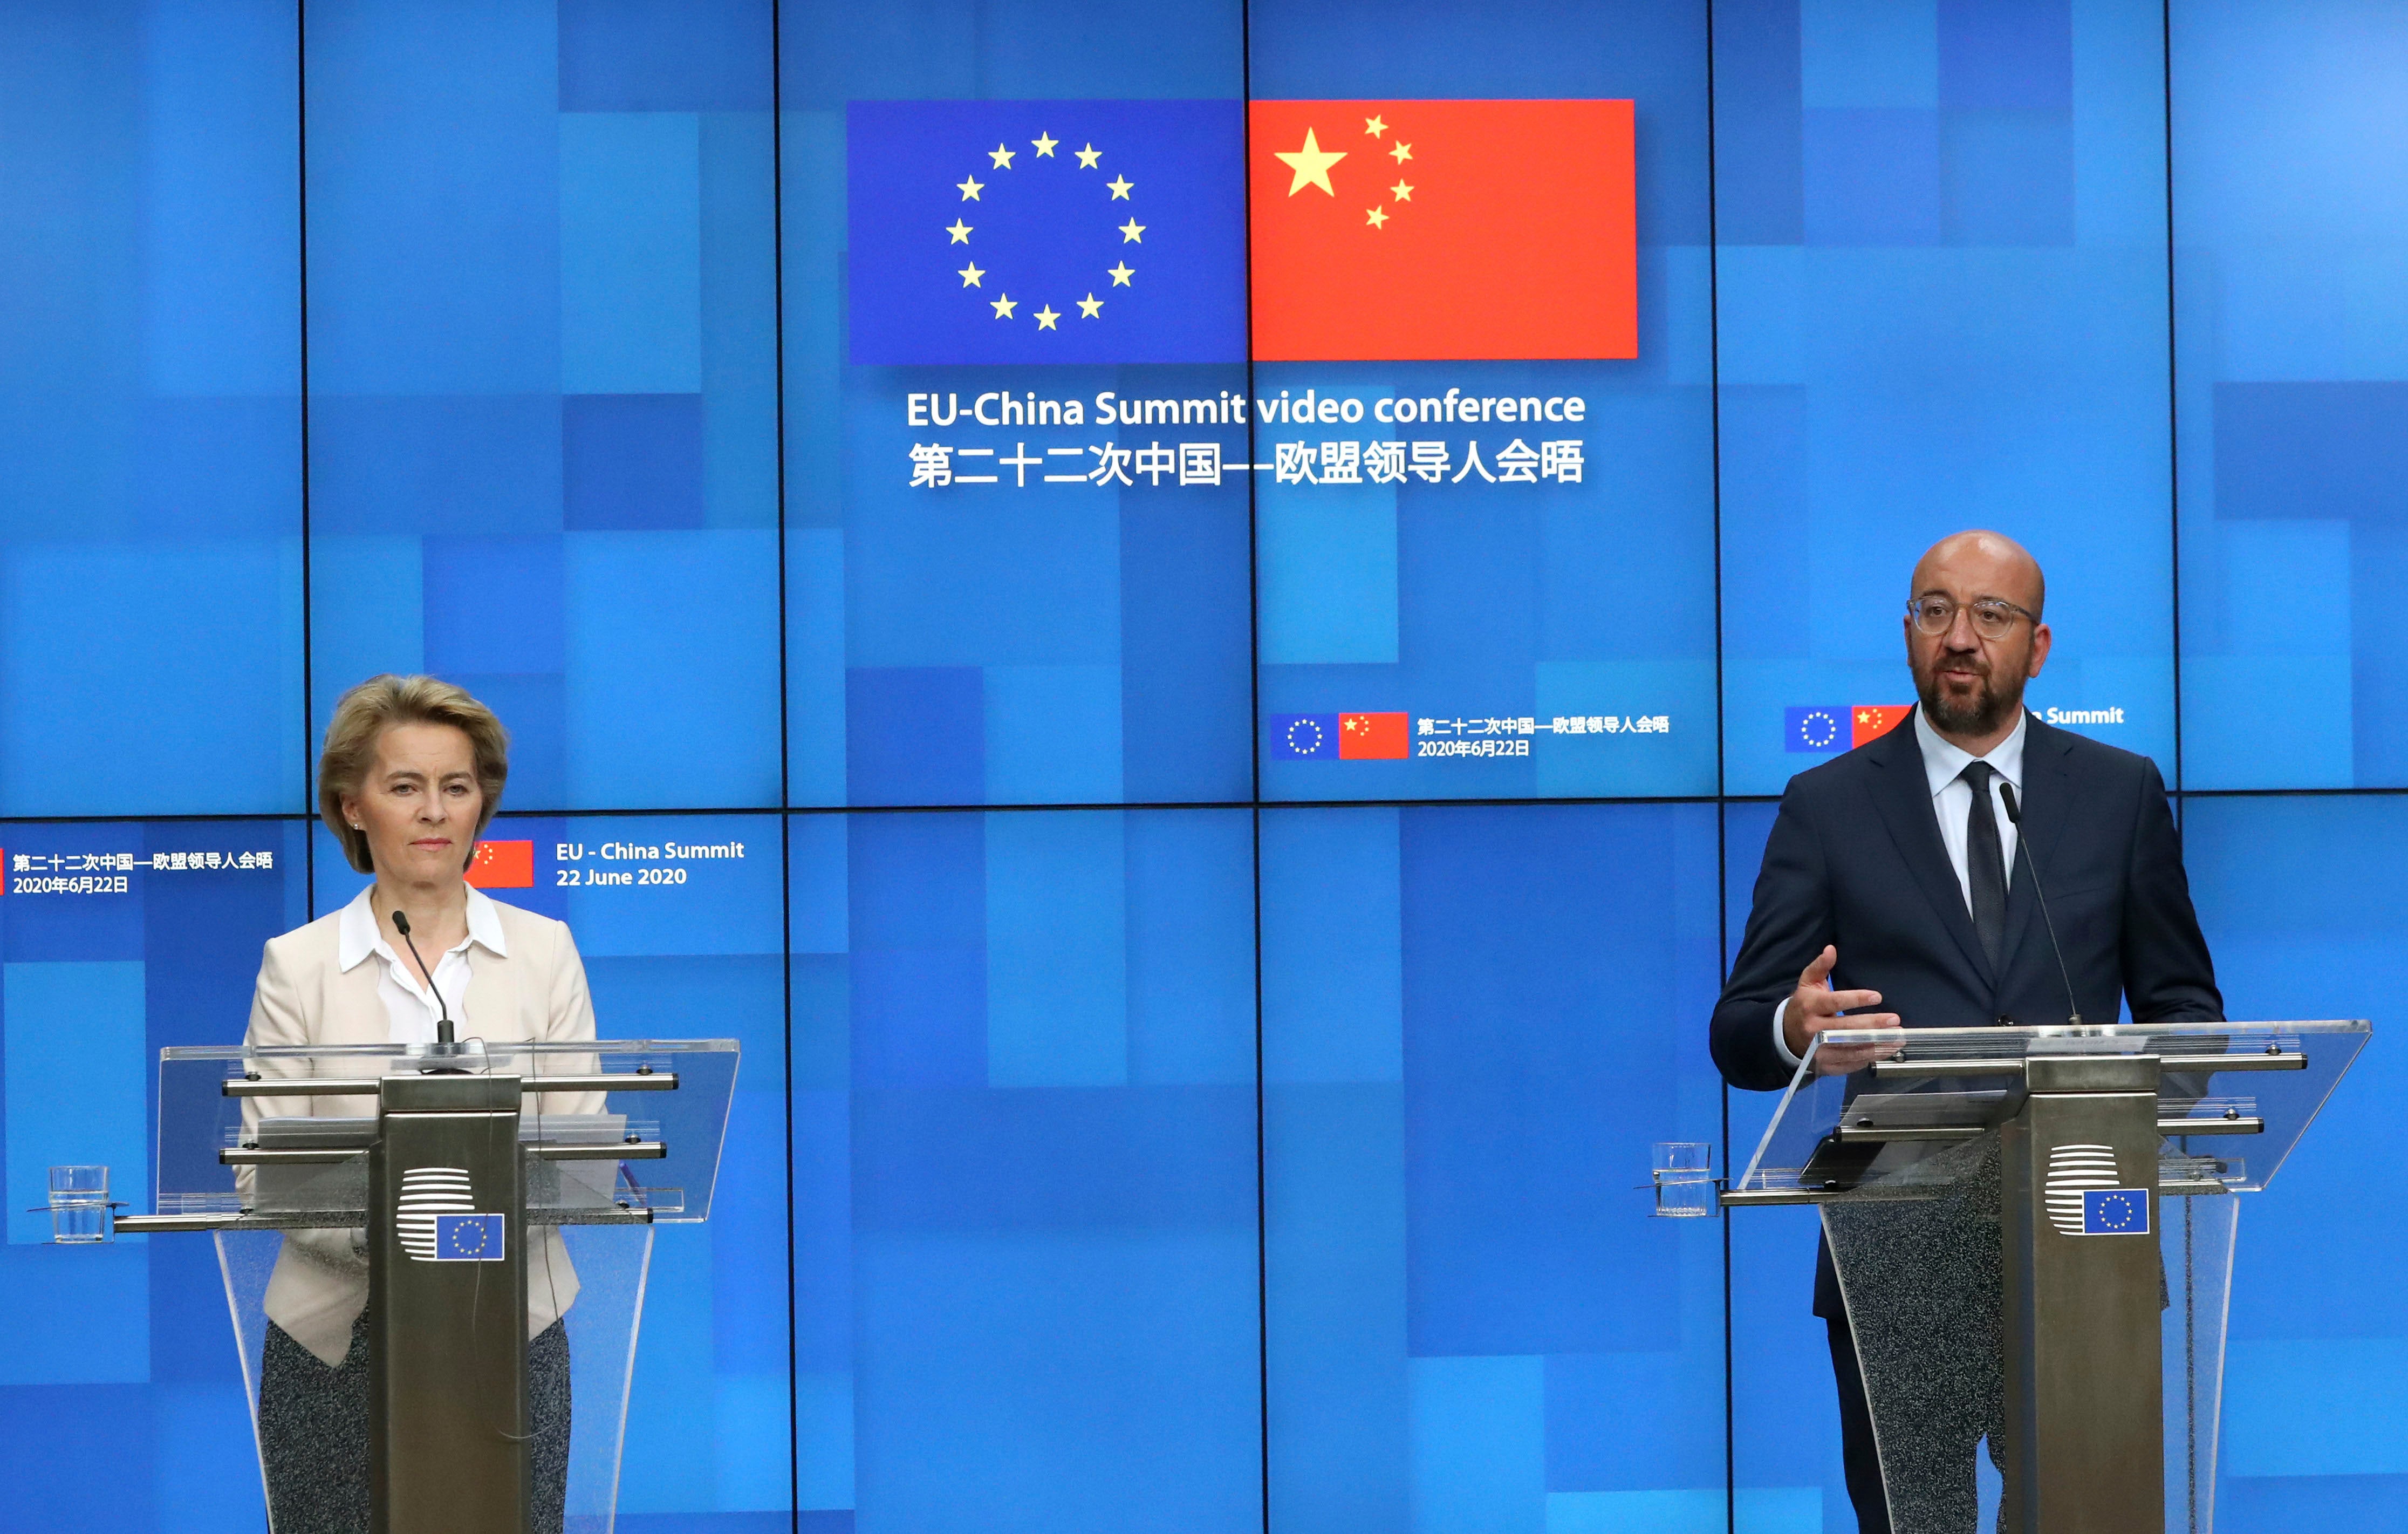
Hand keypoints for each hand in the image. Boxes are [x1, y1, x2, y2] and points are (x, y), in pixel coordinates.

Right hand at [1784, 945, 1901, 1075]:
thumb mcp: (1807, 983)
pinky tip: (1884, 1051)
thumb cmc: (1804, 1005)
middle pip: (1846, 1028)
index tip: (1878, 997)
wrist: (1785, 1035)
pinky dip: (1868, 1059)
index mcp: (1809, 1006)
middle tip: (1895, 1020)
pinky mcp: (1825, 1065)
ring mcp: (1818, 1050)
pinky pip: (1849, 1063)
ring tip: (1897, 1039)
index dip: (1856, 999)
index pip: (1835, 1003)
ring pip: (1851, 1049)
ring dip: (1877, 1045)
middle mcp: (1813, 1029)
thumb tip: (1831, 949)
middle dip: (1873, 1025)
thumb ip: (1820, 966)